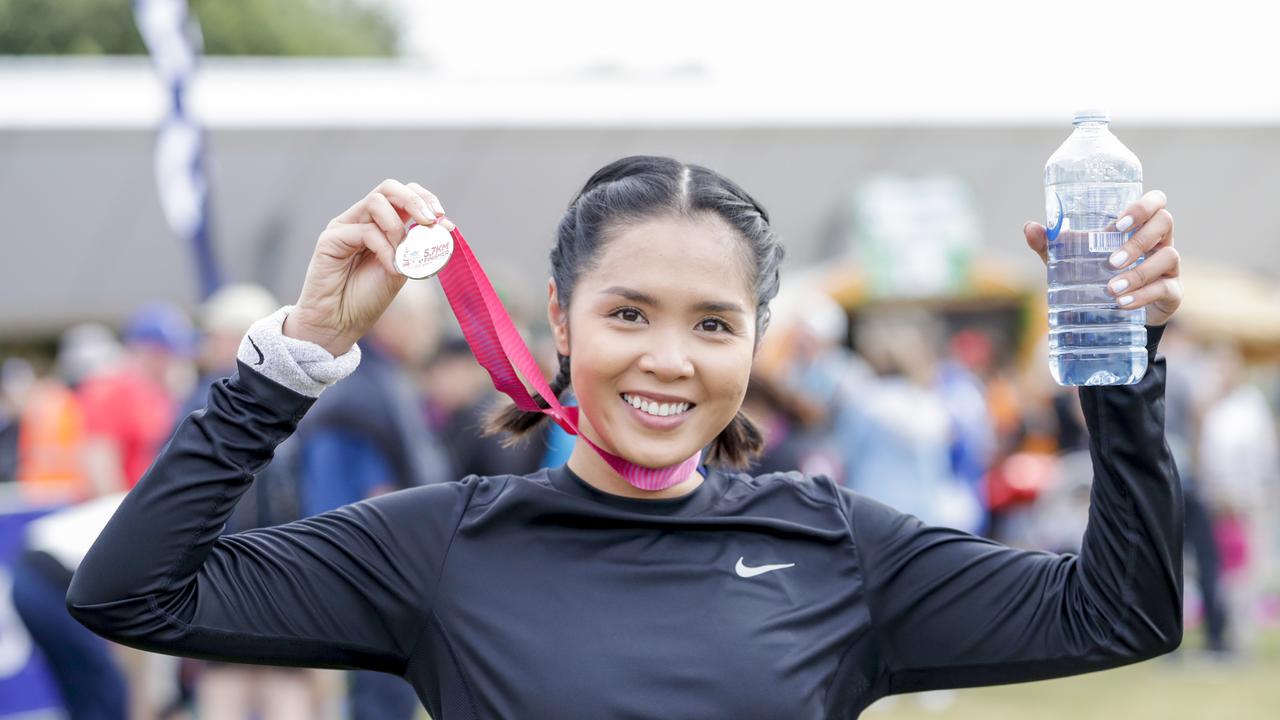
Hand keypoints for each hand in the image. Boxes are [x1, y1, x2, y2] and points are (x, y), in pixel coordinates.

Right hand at [283, 179, 453, 355]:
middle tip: (430, 221)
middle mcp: (361, 219)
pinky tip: (391, 268)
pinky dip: (385, 249)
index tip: (442, 219)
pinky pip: (366, 231)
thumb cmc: (367, 298)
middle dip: (415, 201)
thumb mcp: (403, 269)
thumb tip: (444, 226)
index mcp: (380, 224)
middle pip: (389, 188)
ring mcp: (344, 226)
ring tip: (401, 257)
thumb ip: (417, 247)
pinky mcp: (330, 238)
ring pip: (377, 202)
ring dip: (397, 228)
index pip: (403, 195)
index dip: (425, 200)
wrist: (338, 323)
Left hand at [1023, 189, 1182, 326]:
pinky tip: (1122, 302)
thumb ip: (1051, 245)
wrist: (1113, 315)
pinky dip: (1143, 295)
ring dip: (1138, 273)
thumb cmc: (1095, 276)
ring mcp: (1169, 265)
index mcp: (1139, 226)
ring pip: (1168, 256)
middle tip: (1110, 261)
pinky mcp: (1173, 291)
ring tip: (1111, 288)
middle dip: (1138, 241)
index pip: (1156, 202)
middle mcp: (1160, 240)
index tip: (1118, 224)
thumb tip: (1029, 228)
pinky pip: (1166, 288)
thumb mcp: (1071, 261)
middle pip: (1164, 223)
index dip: (1143, 206)